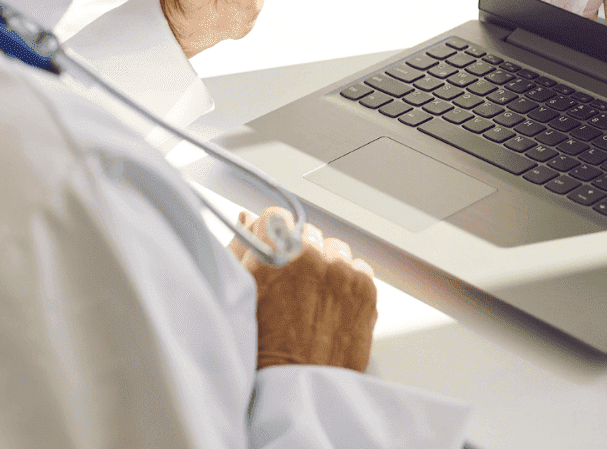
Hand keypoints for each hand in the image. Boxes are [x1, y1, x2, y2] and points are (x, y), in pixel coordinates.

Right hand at [228, 207, 376, 371]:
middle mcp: (311, 255)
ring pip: (335, 250)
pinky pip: (357, 268)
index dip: (272, 235)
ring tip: (313, 299)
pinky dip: (347, 283)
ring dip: (326, 266)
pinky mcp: (365, 288)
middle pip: (307, 233)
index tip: (272, 250)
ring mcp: (342, 271)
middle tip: (292, 286)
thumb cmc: (261, 350)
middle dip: (300, 252)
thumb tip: (250, 220)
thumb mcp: (241, 294)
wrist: (296, 390)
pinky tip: (331, 306)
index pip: (276, 217)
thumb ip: (241, 250)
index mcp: (274, 253)